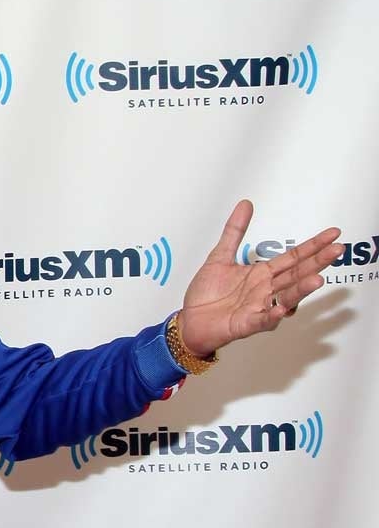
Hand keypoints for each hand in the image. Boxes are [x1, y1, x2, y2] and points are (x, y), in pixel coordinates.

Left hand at [177, 200, 342, 356]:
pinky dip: (271, 315)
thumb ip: (234, 231)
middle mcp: (265, 289)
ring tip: (317, 279)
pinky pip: (262, 319)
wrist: (190, 319)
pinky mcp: (247, 323)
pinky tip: (280, 308)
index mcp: (261, 273)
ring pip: (286, 297)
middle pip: (296, 274)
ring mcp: (259, 306)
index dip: (313, 245)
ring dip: (301, 289)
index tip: (333, 234)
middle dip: (317, 262)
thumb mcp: (219, 256)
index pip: (293, 257)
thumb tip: (245, 204)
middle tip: (337, 249)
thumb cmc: (207, 293)